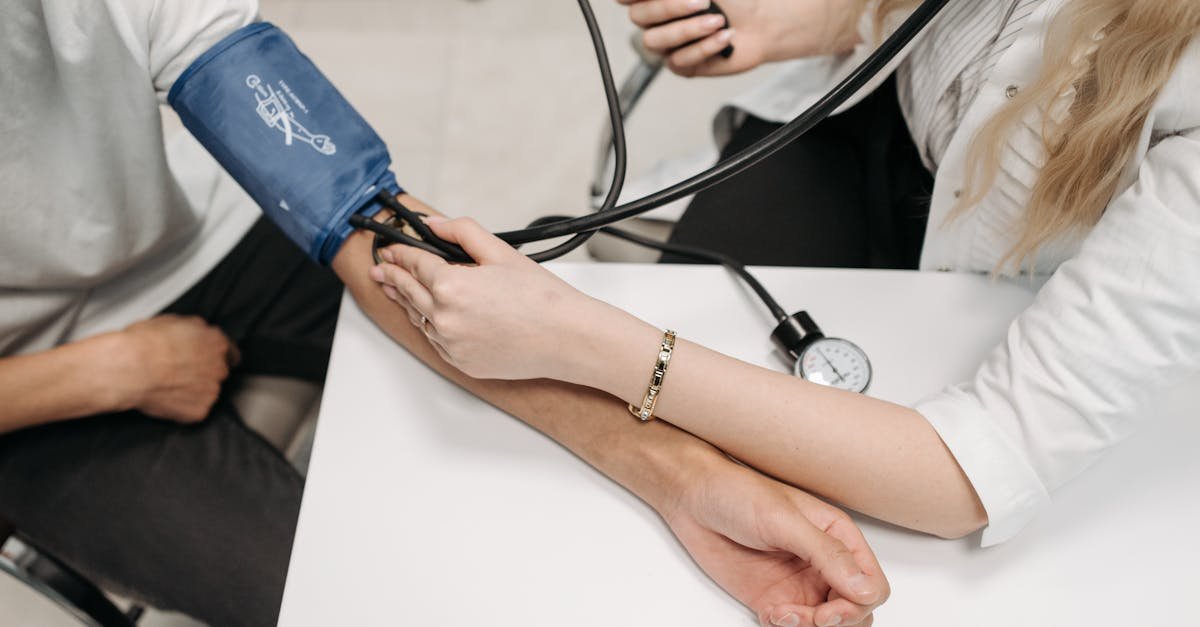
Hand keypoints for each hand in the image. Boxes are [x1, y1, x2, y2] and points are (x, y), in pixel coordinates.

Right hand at [117, 315, 236, 422]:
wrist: (130, 368)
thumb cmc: (144, 344)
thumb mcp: (174, 321)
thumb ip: (195, 330)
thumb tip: (197, 332)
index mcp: (216, 343)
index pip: (231, 353)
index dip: (217, 357)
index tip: (208, 360)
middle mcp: (220, 367)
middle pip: (218, 373)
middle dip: (203, 373)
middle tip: (178, 373)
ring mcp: (211, 391)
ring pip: (207, 392)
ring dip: (193, 391)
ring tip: (167, 385)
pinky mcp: (200, 411)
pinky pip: (195, 410)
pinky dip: (183, 407)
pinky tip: (166, 398)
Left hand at [369, 217, 612, 380]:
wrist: (566, 338)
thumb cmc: (542, 299)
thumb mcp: (500, 252)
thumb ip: (462, 232)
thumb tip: (434, 225)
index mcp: (451, 286)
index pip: (415, 264)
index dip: (400, 254)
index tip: (392, 249)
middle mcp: (445, 318)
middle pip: (409, 292)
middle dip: (393, 278)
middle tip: (381, 270)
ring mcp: (451, 344)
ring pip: (419, 319)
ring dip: (408, 302)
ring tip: (397, 291)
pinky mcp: (461, 363)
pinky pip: (436, 341)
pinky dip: (430, 326)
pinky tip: (430, 316)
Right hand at [619, 0, 862, 76]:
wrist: (762, 24)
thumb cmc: (734, 0)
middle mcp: (655, 21)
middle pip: (639, 16)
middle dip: (670, 7)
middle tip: (702, 1)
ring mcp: (667, 45)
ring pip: (656, 41)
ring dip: (689, 30)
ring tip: (718, 21)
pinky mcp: (682, 66)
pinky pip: (680, 60)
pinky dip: (706, 47)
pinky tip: (725, 37)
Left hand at [663, 454, 887, 626]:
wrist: (693, 500)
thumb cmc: (738, 494)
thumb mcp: (785, 520)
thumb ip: (826, 554)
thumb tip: (865, 588)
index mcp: (837, 537)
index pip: (872, 585)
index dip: (858, 604)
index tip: (830, 610)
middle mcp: (823, 563)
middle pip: (856, 609)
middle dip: (839, 621)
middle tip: (814, 618)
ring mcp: (799, 583)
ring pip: (828, 623)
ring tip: (784, 614)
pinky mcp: (773, 598)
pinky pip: (795, 626)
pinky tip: (770, 613)